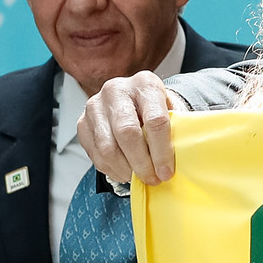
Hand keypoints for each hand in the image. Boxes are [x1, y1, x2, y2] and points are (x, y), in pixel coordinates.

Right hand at [79, 71, 177, 185]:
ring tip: (138, 177)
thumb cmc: (154, 109)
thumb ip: (174, 132)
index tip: (166, 171)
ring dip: (125, 169)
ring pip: (108, 147)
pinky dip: (111, 169)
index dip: (161, 151)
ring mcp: (95, 106)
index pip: (155, 120)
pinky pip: (95, 154)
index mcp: (144, 84)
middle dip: (141, 163)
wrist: (134, 100)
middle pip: (127, 133)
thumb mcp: (171, 112)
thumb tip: (179, 161)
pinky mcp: (82, 122)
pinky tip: (124, 171)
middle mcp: (116, 90)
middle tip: (152, 178)